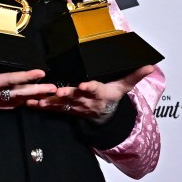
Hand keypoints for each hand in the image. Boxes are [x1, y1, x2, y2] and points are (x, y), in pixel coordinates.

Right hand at [0, 57, 57, 115]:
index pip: (9, 80)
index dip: (25, 77)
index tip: (40, 73)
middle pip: (18, 92)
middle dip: (37, 90)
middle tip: (54, 89)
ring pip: (15, 100)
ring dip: (32, 98)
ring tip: (47, 96)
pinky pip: (7, 106)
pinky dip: (19, 104)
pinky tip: (26, 103)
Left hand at [26, 65, 154, 122]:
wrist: (105, 116)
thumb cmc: (112, 96)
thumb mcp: (125, 86)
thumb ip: (135, 75)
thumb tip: (150, 65)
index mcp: (100, 93)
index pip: (95, 88)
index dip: (89, 87)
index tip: (83, 85)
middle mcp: (86, 100)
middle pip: (76, 97)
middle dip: (66, 95)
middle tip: (58, 93)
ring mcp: (75, 106)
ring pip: (62, 104)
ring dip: (49, 102)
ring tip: (38, 100)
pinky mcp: (67, 109)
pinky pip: (54, 108)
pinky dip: (42, 106)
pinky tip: (31, 103)